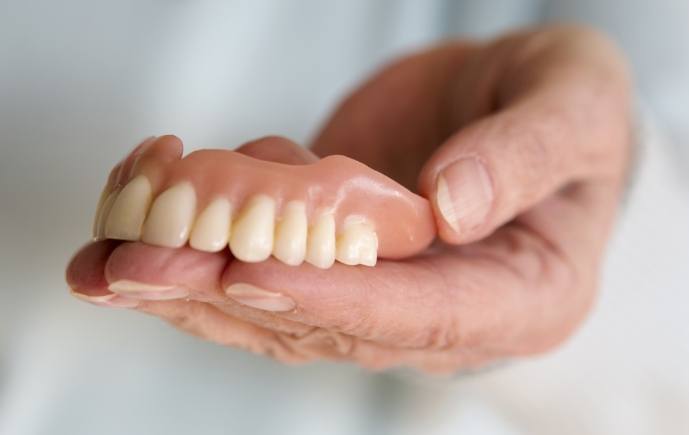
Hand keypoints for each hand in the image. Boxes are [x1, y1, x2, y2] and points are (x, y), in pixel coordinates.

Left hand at [67, 25, 631, 372]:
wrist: (520, 104)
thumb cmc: (567, 110)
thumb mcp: (574, 107)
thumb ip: (525, 156)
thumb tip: (450, 209)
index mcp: (520, 296)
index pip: (424, 314)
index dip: (337, 298)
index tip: (253, 272)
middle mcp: (441, 311)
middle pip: (330, 320)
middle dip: (228, 294)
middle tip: (135, 269)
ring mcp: (381, 288)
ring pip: (278, 306)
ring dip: (189, 282)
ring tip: (107, 258)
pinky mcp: (334, 256)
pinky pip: (262, 264)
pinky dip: (198, 246)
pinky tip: (137, 222)